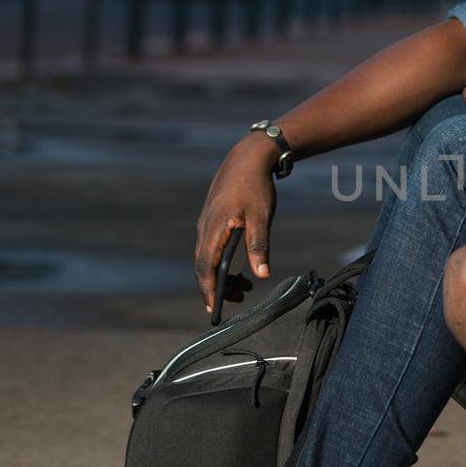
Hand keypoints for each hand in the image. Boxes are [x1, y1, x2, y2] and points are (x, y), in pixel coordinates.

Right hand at [194, 135, 279, 314]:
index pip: (205, 267)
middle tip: (238, 299)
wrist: (248, 157)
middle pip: (203, 266)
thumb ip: (259, 246)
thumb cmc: (255, 186)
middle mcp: (204, 228)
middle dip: (217, 287)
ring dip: (222, 275)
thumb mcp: (261, 217)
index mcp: (213, 229)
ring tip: (245, 285)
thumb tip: (262, 274)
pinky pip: (211, 247)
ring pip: (207, 257)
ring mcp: (206, 224)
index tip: (214, 308)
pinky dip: (222, 261)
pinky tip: (240, 265)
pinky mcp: (212, 220)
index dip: (209, 290)